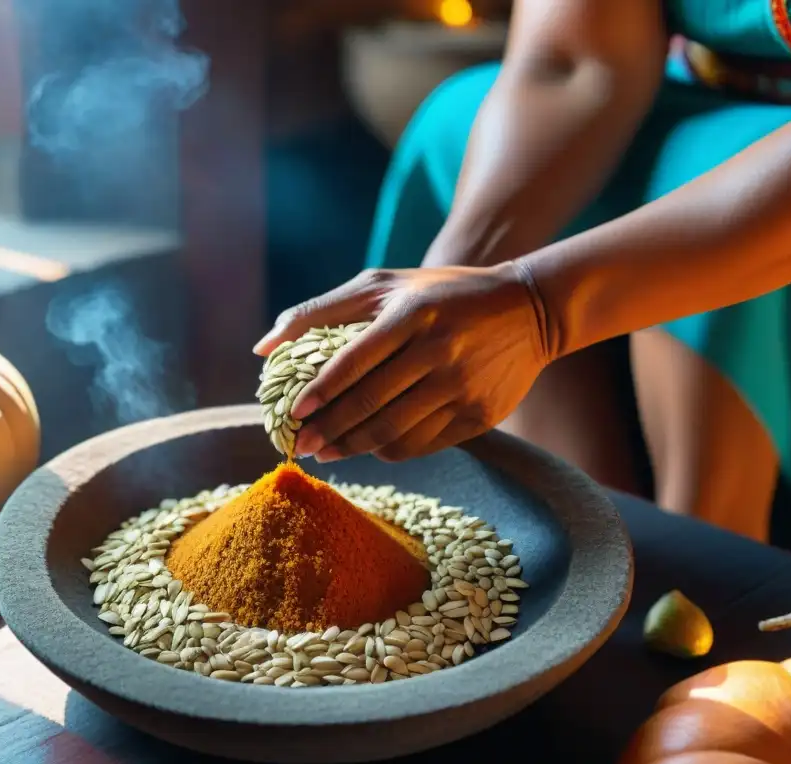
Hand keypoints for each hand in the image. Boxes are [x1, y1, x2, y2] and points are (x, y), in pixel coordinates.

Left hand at [253, 262, 552, 462]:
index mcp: (411, 314)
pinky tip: (370, 446)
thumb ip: (321, 310)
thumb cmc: (438, 294)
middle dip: (327, 430)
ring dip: (352, 448)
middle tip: (300, 445)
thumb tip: (262, 346)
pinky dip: (389, 450)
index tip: (293, 413)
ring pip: (393, 432)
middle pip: (370, 404)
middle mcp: (438, 351)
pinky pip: (422, 444)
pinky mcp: (480, 415)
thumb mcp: (383, 284)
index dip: (319, 393)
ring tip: (326, 451)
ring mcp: (462, 387)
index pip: (353, 362)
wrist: (529, 310)